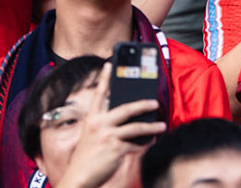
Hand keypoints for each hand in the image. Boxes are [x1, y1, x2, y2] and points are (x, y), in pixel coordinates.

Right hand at [63, 63, 165, 187]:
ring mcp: (107, 136)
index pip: (99, 95)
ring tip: (162, 125)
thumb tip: (128, 118)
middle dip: (142, 104)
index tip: (108, 64)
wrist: (79, 179)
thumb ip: (105, 125)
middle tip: (155, 101)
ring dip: (152, 126)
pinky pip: (135, 144)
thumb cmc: (86, 157)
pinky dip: (144, 144)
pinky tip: (151, 142)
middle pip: (126, 108)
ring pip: (136, 127)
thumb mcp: (91, 136)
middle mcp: (99, 124)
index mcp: (91, 119)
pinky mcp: (116, 149)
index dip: (104, 78)